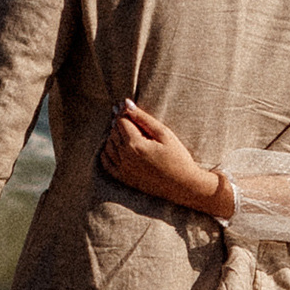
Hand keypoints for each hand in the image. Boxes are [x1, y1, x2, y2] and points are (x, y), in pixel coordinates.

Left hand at [101, 96, 234, 219]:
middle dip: (120, 122)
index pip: (121, 121)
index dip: (124, 112)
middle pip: (113, 131)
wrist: (183, 185)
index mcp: (135, 145)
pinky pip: (106, 162)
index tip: (126, 105)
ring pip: (108, 145)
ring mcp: (122, 169)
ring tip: (127, 131)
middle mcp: (125, 157)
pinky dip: (107, 151)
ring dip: (114, 135)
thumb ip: (144, 118)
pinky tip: (117, 146)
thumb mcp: (164, 134)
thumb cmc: (177, 157)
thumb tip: (126, 103)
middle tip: (129, 116)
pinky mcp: (123, 179)